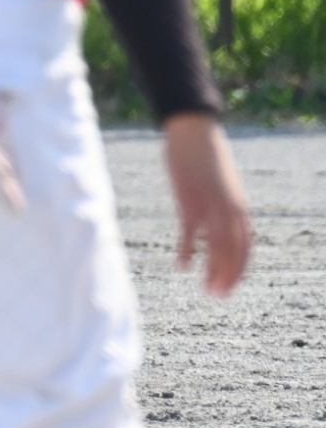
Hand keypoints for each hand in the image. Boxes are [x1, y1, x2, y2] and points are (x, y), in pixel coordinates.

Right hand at [162, 112, 250, 296]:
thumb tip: (223, 221)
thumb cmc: (205, 156)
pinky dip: (188, 250)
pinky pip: (191, 232)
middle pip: (234, 252)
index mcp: (238, 207)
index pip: (245, 247)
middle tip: (219, 296)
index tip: (230, 287)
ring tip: (207, 289)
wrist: (194, 131)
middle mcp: (230, 210)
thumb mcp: (221, 185)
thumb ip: (224, 205)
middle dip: (228, 276)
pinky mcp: (189, 200)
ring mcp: (210, 206)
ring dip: (214, 271)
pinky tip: (182, 264)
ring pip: (218, 247)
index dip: (239, 269)